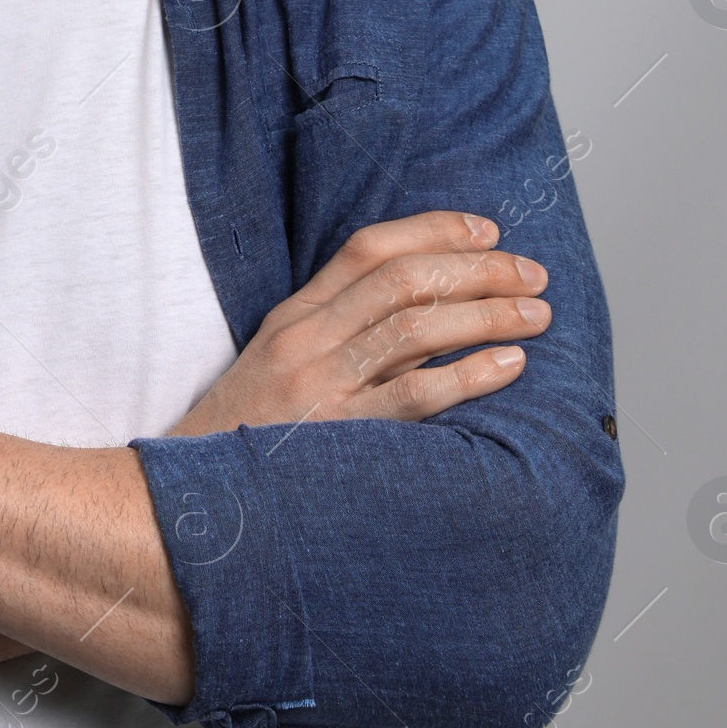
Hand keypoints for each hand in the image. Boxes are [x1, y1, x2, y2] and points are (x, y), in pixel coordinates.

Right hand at [169, 209, 548, 438]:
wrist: (190, 497)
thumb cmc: (247, 434)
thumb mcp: (278, 365)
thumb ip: (336, 333)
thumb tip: (422, 310)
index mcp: (293, 316)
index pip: (368, 248)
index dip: (433, 230)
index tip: (487, 230)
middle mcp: (308, 340)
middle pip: (402, 280)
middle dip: (478, 269)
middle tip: (532, 273)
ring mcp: (322, 386)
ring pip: (415, 327)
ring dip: (486, 315)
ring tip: (537, 315)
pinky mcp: (340, 436)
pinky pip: (416, 395)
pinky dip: (469, 373)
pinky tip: (509, 365)